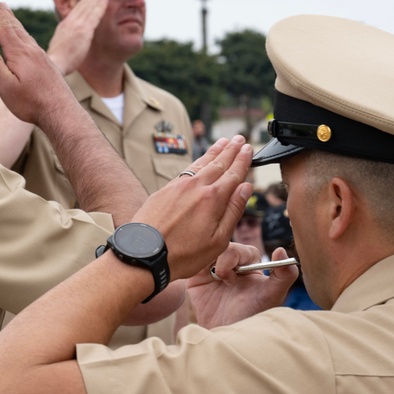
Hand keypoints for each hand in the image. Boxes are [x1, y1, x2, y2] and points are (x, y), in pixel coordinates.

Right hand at [0, 0, 75, 124]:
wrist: (61, 112)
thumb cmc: (32, 103)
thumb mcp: (6, 87)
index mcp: (20, 54)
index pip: (4, 27)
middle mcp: (32, 50)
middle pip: (15, 26)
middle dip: (4, 12)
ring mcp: (41, 56)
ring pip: (24, 34)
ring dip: (14, 21)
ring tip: (8, 13)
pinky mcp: (46, 64)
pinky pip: (32, 42)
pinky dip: (24, 34)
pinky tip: (24, 38)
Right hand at [46, 0, 108, 74]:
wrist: (53, 66)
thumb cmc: (55, 62)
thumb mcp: (59, 47)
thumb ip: (66, 40)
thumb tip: (67, 41)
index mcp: (65, 26)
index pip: (78, 8)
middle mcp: (71, 22)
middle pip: (84, 3)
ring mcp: (77, 25)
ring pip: (89, 5)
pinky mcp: (83, 31)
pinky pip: (94, 14)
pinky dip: (99, 4)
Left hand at [131, 136, 251, 279]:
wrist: (144, 255)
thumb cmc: (183, 254)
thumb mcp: (218, 240)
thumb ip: (233, 211)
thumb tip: (245, 187)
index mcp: (213, 199)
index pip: (233, 174)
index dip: (242, 160)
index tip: (248, 149)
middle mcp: (196, 186)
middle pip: (218, 163)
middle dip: (230, 150)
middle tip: (239, 138)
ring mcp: (178, 186)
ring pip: (200, 163)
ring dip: (214, 151)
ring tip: (223, 142)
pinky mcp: (164, 190)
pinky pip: (186, 170)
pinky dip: (197, 162)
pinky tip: (199, 161)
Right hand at [187, 246, 298, 328]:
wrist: (226, 335)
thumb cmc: (251, 317)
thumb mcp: (271, 296)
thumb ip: (284, 275)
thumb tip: (281, 250)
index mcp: (249, 265)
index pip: (241, 248)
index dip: (237, 256)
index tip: (236, 276)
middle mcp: (231, 265)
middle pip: (223, 247)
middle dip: (224, 260)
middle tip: (225, 279)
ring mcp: (212, 270)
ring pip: (208, 251)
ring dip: (210, 263)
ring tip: (214, 281)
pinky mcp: (195, 277)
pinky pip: (193, 261)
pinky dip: (195, 264)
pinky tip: (202, 279)